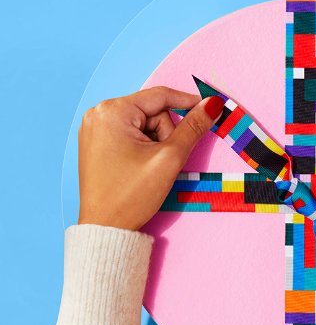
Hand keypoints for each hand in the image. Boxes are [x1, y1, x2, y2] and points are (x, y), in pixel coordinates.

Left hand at [78, 86, 224, 230]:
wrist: (106, 227)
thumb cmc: (132, 194)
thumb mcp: (169, 158)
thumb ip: (193, 127)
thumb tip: (212, 105)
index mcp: (112, 112)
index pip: (160, 96)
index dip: (189, 103)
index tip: (211, 109)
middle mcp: (98, 114)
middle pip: (151, 112)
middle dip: (166, 134)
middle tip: (163, 160)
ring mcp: (94, 129)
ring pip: (142, 125)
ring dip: (156, 143)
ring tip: (150, 168)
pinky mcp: (96, 144)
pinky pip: (130, 134)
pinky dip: (144, 147)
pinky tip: (141, 167)